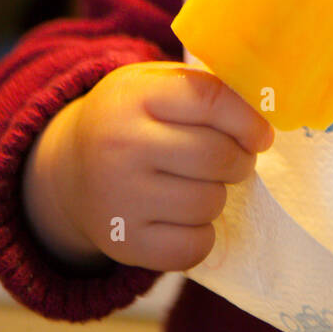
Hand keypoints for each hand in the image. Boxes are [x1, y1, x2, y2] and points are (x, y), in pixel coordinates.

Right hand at [22, 61, 273, 272]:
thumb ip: (205, 88)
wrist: (68, 168)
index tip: (262, 134)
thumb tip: (264, 109)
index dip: (247, 119)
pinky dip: (203, 235)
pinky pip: (193, 248)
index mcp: (135, 96)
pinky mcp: (123, 244)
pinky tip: (190, 218)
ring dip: (219, 194)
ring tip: (203, 184)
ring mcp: (119, 199)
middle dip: (240, 160)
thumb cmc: (131, 118)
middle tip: (237, 160)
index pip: (209, 100)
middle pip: (215, 156)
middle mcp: (122, 146)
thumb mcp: (155, 83)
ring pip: (209, 202)